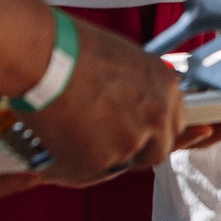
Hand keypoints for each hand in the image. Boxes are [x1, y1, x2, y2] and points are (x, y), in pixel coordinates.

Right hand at [27, 20, 186, 184]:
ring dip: (107, 155)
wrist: (45, 58)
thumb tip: (135, 102)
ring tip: (77, 133)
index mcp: (166, 86)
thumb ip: (140, 87)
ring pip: (125, 162)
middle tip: (109, 140)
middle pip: (160, 149)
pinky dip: (79, 162)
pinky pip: (95, 171)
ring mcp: (132, 141)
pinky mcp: (103, 161)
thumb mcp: (125, 59)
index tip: (140, 132)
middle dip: (138, 149)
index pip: (174, 122)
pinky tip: (62, 141)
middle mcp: (157, 116)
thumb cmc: (74, 48)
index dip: (155, 130)